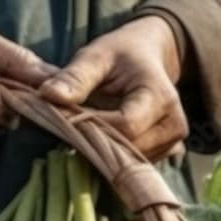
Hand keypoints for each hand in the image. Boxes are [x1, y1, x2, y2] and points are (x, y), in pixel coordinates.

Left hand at [41, 16, 188, 161]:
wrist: (149, 56)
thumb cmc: (120, 55)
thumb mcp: (96, 56)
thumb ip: (74, 77)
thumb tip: (47, 95)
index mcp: (160, 95)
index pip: (125, 126)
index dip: (92, 127)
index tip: (65, 119)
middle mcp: (173, 124)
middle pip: (126, 149)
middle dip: (94, 142)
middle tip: (69, 128)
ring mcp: (171, 143)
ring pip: (127, 163)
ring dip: (101, 152)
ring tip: (86, 131)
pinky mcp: (165, 153)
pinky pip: (131, 165)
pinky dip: (112, 156)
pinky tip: (101, 139)